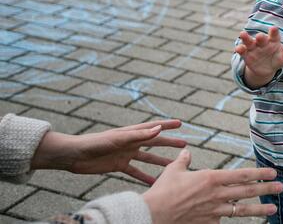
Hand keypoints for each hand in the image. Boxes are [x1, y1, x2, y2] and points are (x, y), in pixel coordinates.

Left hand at [31, 119, 187, 184]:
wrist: (74, 156)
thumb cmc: (94, 143)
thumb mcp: (118, 138)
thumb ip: (138, 135)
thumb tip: (159, 129)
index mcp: (131, 133)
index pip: (153, 127)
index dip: (166, 125)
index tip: (180, 124)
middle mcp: (130, 142)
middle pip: (154, 143)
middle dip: (168, 143)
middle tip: (184, 146)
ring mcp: (125, 154)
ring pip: (147, 159)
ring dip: (160, 162)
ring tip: (173, 166)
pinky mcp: (118, 166)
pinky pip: (135, 172)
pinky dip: (144, 177)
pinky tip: (153, 182)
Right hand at [143, 149, 282, 223]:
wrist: (153, 214)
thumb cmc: (162, 191)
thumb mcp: (174, 170)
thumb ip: (184, 161)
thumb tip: (186, 152)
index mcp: (211, 178)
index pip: (241, 175)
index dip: (259, 173)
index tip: (272, 172)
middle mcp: (216, 194)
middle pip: (247, 191)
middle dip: (266, 188)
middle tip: (281, 187)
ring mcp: (214, 210)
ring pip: (241, 209)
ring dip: (259, 209)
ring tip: (274, 209)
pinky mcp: (208, 222)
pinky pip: (225, 220)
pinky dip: (234, 220)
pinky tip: (246, 222)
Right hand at [235, 27, 282, 88]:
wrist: (265, 68)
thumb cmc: (277, 58)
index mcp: (273, 41)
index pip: (274, 35)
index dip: (273, 32)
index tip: (273, 28)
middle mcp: (262, 42)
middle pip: (261, 39)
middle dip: (260, 37)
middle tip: (260, 36)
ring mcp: (253, 48)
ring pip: (249, 41)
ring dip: (246, 38)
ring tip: (242, 33)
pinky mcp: (246, 55)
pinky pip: (242, 51)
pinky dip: (240, 49)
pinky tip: (238, 48)